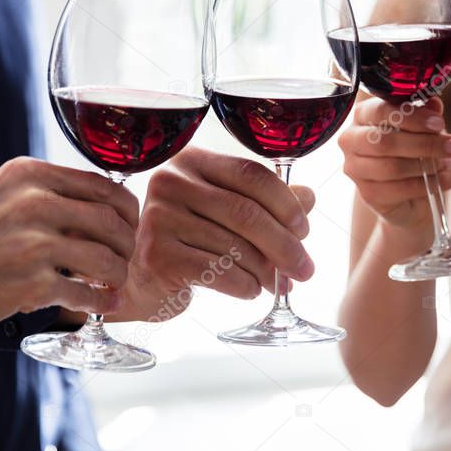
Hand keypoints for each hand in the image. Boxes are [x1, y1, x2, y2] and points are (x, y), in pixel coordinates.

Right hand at [0, 157, 138, 337]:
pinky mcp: (29, 284)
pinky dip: (99, 302)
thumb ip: (47, 192)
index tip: (131, 224)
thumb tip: (98, 204)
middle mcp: (34, 204)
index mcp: (31, 175)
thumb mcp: (0, 193)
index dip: (127, 209)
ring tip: (113, 282)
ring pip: (105, 258)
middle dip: (127, 244)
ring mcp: (33, 244)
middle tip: (126, 257)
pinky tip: (103, 305)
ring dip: (117, 274)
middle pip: (112, 222)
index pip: (103, 186)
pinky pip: (83, 293)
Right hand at [115, 148, 316, 321]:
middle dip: (284, 245)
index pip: (251, 174)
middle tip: (305, 268)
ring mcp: (159, 218)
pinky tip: (250, 289)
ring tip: (276, 283)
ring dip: (266, 271)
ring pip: (235, 247)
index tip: (305, 230)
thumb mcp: (227, 211)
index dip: (285, 203)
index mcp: (192, 161)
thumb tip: (309, 196)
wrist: (142, 277)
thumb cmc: (192, 238)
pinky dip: (245, 285)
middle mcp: (171, 183)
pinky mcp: (157, 256)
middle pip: (246, 213)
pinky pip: (219, 272)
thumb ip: (267, 201)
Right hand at [337, 96, 450, 229]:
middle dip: (424, 143)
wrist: (409, 191)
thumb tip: (434, 104)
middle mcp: (351, 140)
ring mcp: (355, 169)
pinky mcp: (366, 193)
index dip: (412, 117)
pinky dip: (428, 185)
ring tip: (450, 163)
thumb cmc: (413, 151)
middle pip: (385, 141)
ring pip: (392, 167)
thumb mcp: (423, 128)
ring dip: (427, 165)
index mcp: (363, 114)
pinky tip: (448, 179)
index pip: (382, 111)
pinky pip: (399, 189)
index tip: (439, 123)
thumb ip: (427, 115)